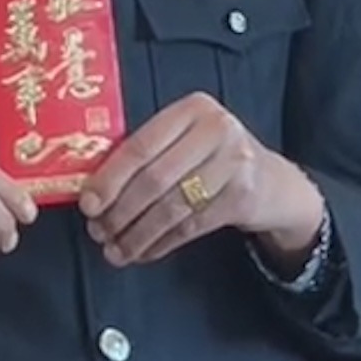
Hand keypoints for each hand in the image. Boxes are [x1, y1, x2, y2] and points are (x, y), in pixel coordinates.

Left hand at [78, 97, 328, 270]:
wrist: (273, 182)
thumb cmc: (212, 157)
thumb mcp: (185, 139)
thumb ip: (147, 153)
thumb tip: (93, 191)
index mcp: (192, 108)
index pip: (140, 145)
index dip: (110, 178)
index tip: (88, 203)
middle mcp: (217, 129)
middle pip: (155, 179)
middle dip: (120, 211)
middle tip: (97, 232)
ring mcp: (235, 164)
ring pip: (172, 207)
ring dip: (138, 234)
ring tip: (115, 250)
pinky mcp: (243, 198)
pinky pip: (190, 226)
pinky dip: (161, 243)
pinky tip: (143, 252)